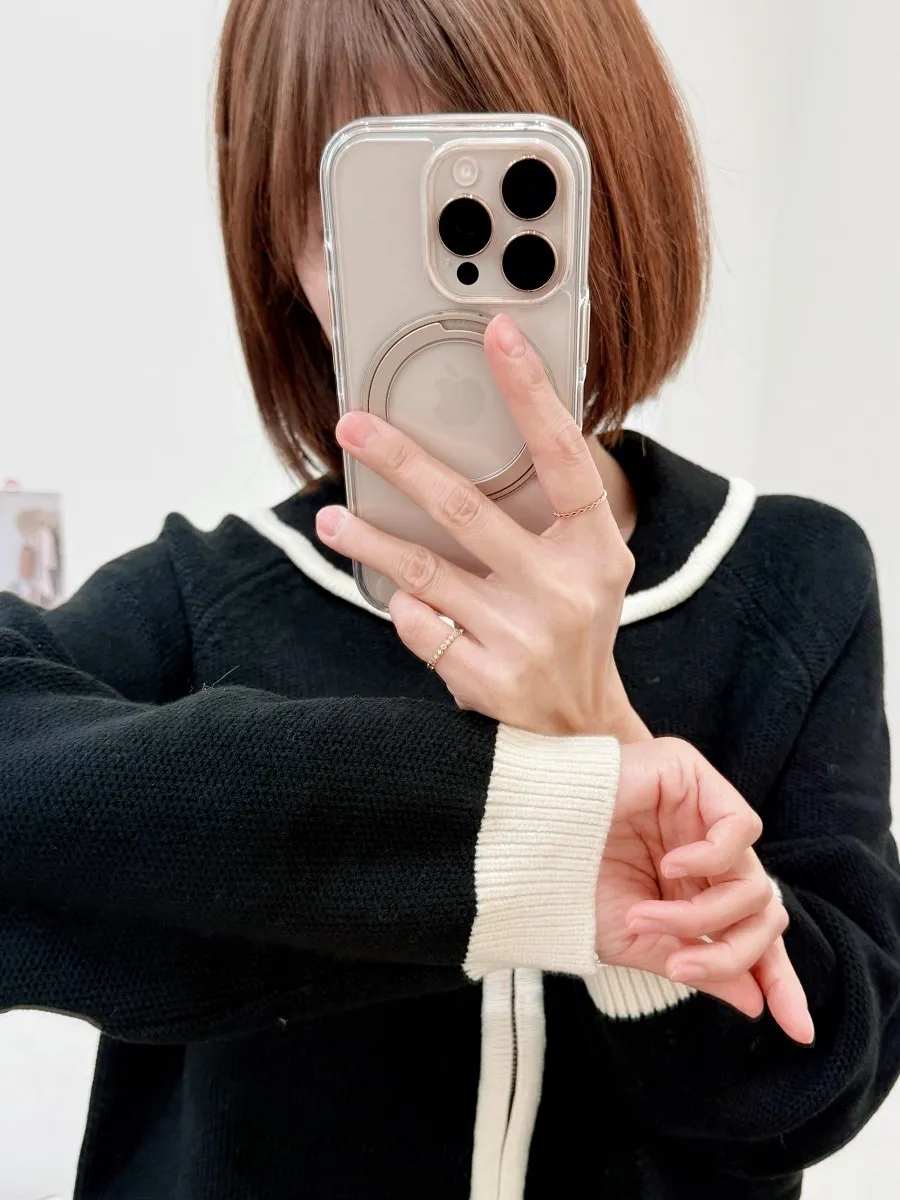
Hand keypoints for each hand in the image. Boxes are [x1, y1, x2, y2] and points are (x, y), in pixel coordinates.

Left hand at [316, 313, 638, 737]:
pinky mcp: (489, 679)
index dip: (531, 393)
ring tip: (334, 518)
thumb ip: (546, 516)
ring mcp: (525, 638)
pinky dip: (404, 609)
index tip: (499, 334)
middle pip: (467, 509)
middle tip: (352, 426)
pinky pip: (419, 626)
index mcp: (597, 548)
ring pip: (424, 572)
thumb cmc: (575, 632)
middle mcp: (566, 589)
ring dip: (369, 540)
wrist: (581, 732)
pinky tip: (400, 602)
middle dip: (401, 461)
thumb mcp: (586, 569)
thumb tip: (472, 444)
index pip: (562, 456)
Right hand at [598, 737, 813, 1043]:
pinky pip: (740, 828)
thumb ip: (700, 963)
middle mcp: (702, 851)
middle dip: (730, 951)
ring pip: (751, 878)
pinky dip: (711, 859)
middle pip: (761, 910)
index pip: (750, 931)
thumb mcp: (639, 941)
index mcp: (689, 889)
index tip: (796, 1030)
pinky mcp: (692, 775)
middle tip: (678, 963)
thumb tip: (755, 1001)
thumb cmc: (569, 886)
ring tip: (648, 915)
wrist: (527, 844)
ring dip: (704, 912)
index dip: (777, 978)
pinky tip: (670, 864)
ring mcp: (699, 813)